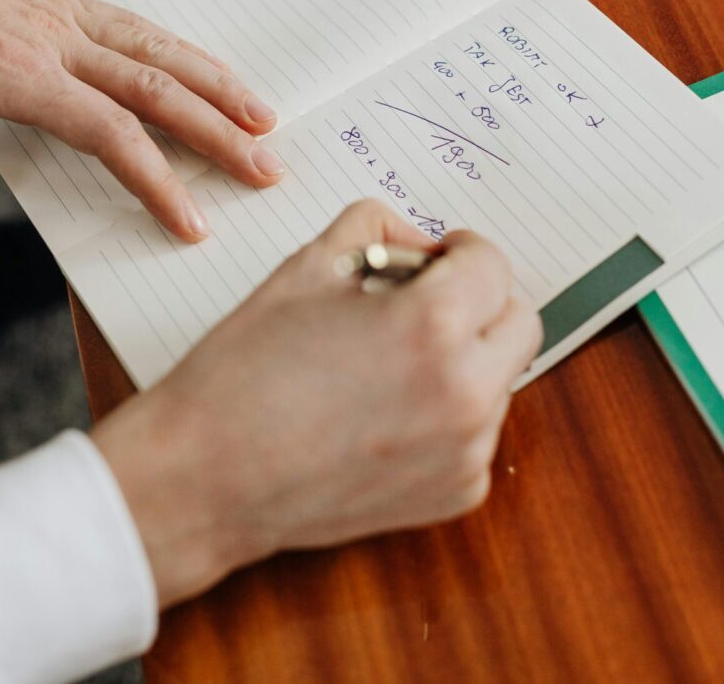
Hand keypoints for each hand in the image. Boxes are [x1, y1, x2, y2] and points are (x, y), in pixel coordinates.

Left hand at [0, 0, 283, 283]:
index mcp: (8, 69)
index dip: (158, 180)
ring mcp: (56, 10)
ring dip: (216, 82)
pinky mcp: (54, 1)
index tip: (192, 222)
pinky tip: (207, 72)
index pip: (107, 131)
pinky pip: (135, 27)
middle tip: (268, 169)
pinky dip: (181, 52)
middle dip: (218, 130)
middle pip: (154, 85)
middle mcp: (47, 34)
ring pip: (156, 46)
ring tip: (265, 117)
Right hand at [91, 200, 542, 606]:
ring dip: (463, 360)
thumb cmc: (246, 371)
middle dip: (479, 303)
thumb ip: (377, 229)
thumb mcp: (306, 268)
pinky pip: (477, 435)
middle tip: (423, 304)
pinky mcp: (456, 494)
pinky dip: (446, 418)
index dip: (460, 251)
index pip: (492, 264)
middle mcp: (465, 391)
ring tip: (387, 367)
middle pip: (519, 323)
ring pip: (500, 380)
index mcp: (433, 325)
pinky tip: (383, 416)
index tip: (436, 259)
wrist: (205, 478)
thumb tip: (421, 244)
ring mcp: (466, 450)